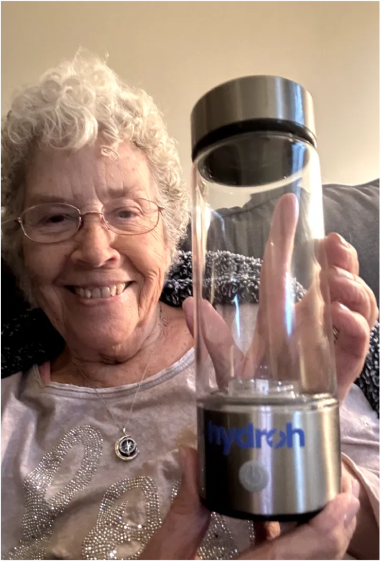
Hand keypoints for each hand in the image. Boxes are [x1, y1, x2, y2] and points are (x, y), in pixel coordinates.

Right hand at [140, 447, 359, 560]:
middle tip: (339, 486)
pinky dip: (288, 538)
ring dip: (316, 528)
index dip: (328, 528)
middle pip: (314, 559)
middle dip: (334, 524)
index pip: (298, 556)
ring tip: (319, 494)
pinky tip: (274, 515)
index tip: (344, 497)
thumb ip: (185, 508)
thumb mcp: (166, 555)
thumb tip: (192, 455)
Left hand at [183, 193, 377, 401]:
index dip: (286, 236)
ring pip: (355, 302)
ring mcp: (330, 341)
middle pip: (334, 278)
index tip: (288, 204)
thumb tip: (189, 304)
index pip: (285, 269)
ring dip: (351, 286)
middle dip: (341, 256)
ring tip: (335, 282)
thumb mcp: (229, 366)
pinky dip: (353, 324)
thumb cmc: (255, 394)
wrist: (275, 433)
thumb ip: (214, 339)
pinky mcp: (343, 366)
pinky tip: (338, 316)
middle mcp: (310, 321)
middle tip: (331, 245)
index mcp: (282, 314)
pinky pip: (358, 340)